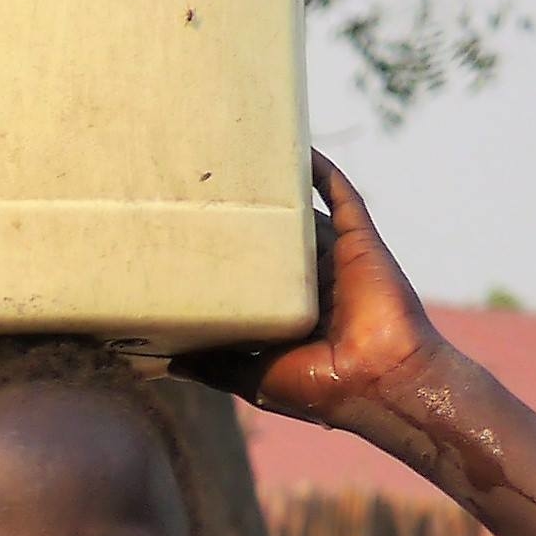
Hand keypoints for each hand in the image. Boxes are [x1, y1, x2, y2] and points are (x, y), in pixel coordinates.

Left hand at [178, 156, 449, 429]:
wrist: (374, 380)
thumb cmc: (315, 387)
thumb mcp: (249, 377)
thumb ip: (211, 366)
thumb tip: (161, 363)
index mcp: (287, 312)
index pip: (251, 276)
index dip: (226, 258)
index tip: (189, 239)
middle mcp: (311, 282)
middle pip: (274, 240)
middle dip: (248, 216)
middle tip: (208, 189)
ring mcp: (335, 259)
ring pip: (304, 213)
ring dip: (282, 186)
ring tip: (245, 159)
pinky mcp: (358, 241)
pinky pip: (342, 197)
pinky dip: (323, 172)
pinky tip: (300, 149)